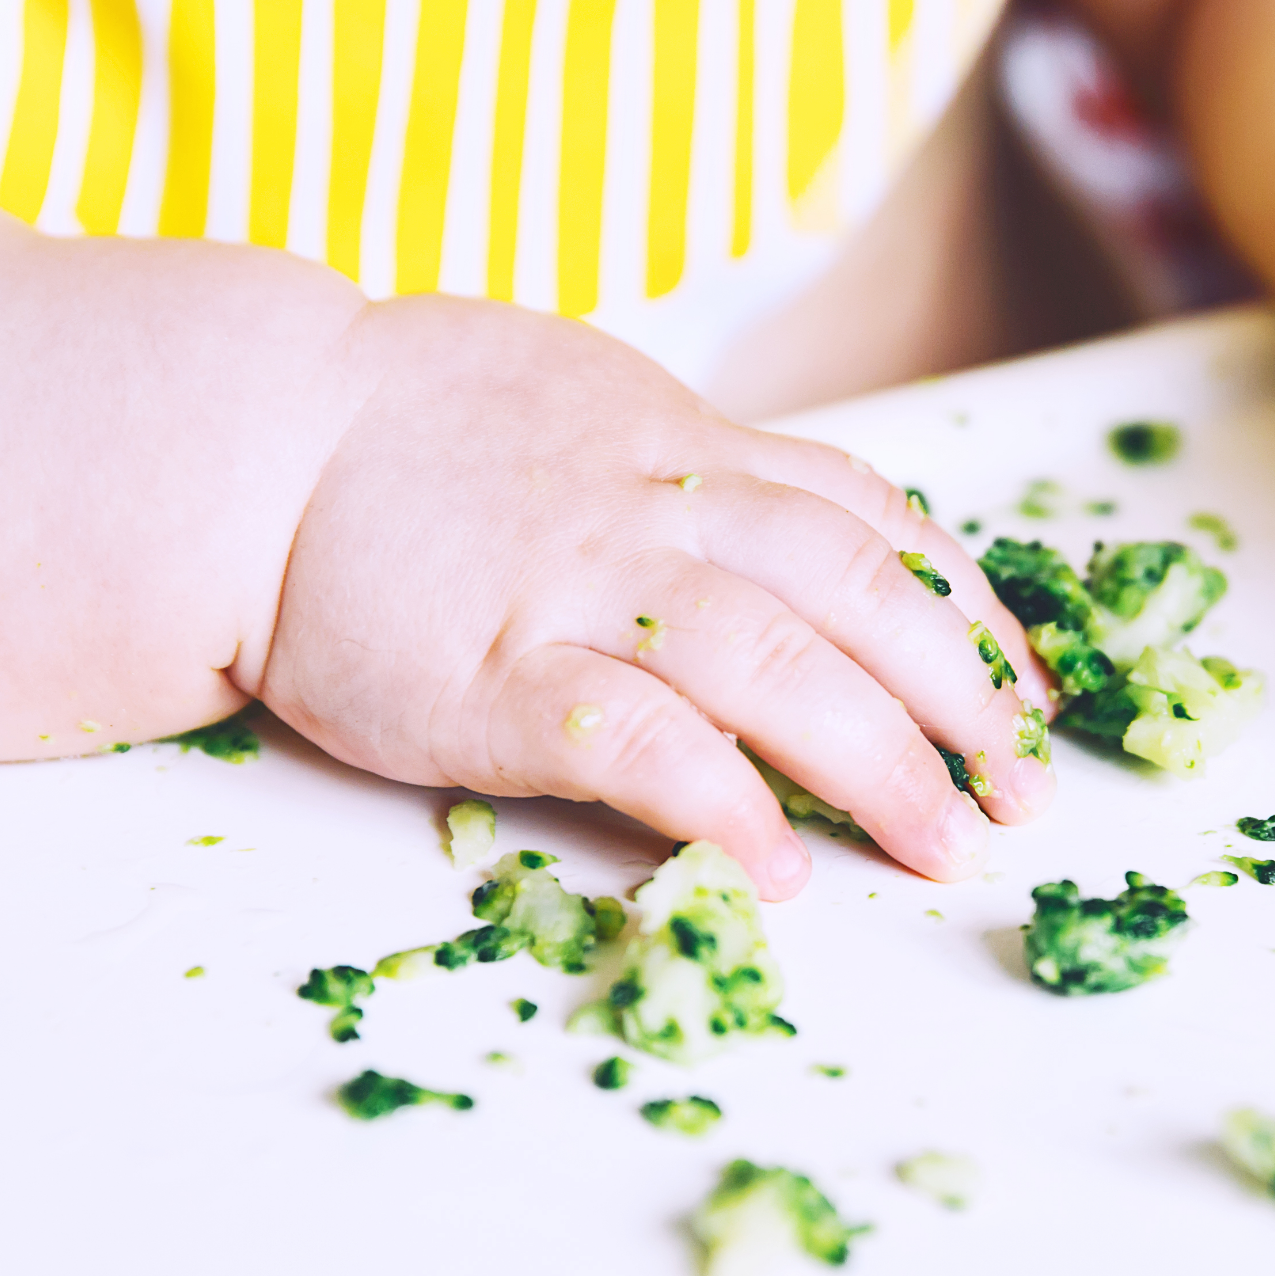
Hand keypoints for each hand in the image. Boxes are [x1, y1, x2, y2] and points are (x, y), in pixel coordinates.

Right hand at [249, 298, 1054, 897]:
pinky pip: (638, 744)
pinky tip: (780, 872)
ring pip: (777, 667)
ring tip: (945, 846)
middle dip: (960, 699)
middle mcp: (658, 510)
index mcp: (687, 446)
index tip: (1029, 690)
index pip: (872, 520)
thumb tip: (792, 539)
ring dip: (879, 763)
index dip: (967, 609)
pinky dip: (723, 806)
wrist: (245, 435)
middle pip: (856, 596)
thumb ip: (685, 470)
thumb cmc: (406, 428)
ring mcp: (580, 590)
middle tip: (1024, 794)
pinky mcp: (494, 678)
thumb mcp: (582, 403)